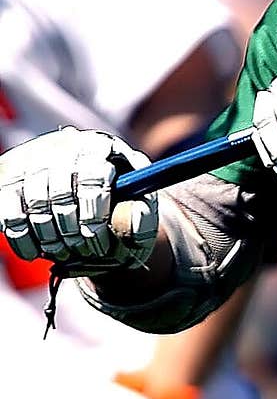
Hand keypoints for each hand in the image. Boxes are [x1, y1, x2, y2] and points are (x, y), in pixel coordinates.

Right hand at [0, 127, 157, 274]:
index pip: (92, 178)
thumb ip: (142, 215)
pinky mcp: (7, 177)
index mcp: (99, 147)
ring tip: (64, 251)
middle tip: (80, 251)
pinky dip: (22, 240)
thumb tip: (134, 217)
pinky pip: (8, 213)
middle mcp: (62, 146)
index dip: (93, 214)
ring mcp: (31, 159)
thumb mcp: (138, 206)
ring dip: (48, 238)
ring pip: (33, 204)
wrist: (85, 194)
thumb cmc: (117, 201)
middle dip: (70, 231)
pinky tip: (38, 251)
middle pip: (59, 193)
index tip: (96, 241)